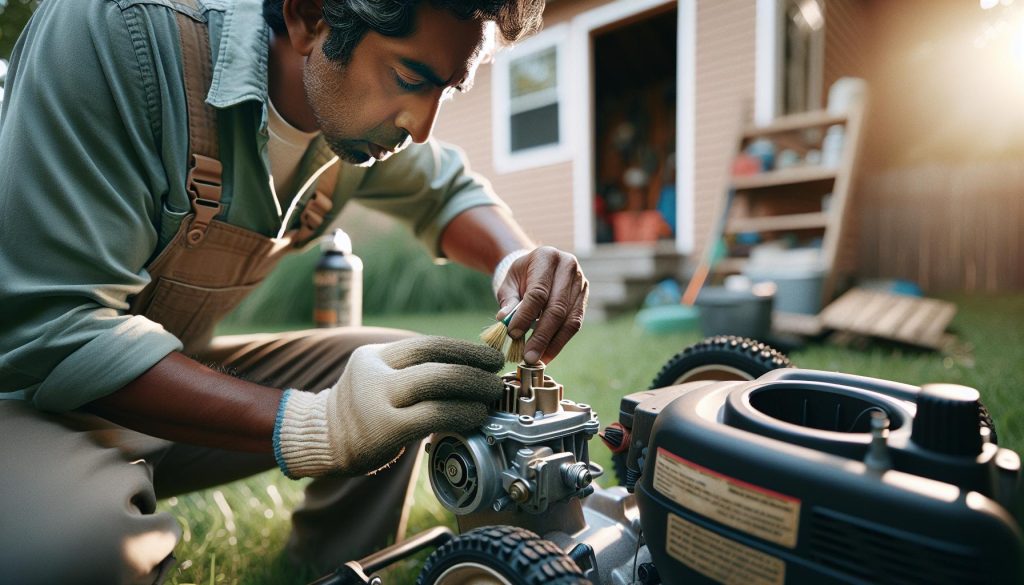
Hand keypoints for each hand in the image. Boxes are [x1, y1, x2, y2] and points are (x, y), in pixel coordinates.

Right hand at [274, 336, 504, 476]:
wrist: (322, 439)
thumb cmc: (363, 410)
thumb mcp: (379, 377)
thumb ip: (413, 371)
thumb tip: (470, 368)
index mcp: (375, 355)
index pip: (428, 345)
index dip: (465, 349)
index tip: (490, 357)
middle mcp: (374, 372)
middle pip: (436, 362)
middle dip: (474, 369)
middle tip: (496, 378)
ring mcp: (377, 400)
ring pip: (438, 385)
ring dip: (474, 390)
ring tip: (491, 396)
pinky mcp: (384, 429)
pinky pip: (434, 416)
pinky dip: (462, 414)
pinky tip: (476, 417)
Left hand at [495, 246, 588, 363]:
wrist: (538, 266)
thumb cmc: (521, 276)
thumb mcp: (509, 283)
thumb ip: (508, 301)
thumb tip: (505, 321)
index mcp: (547, 257)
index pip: (538, 292)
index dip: (526, 316)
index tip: (513, 334)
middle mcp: (568, 267)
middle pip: (557, 308)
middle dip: (541, 336)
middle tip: (528, 356)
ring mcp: (580, 282)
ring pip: (569, 319)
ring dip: (553, 343)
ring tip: (538, 359)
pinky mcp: (584, 297)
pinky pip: (575, 323)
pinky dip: (561, 341)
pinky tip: (548, 353)